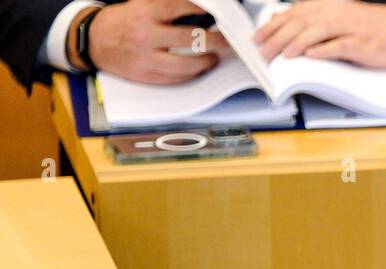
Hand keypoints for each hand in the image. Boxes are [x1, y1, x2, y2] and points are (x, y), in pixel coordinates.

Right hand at [84, 0, 228, 83]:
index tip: (218, 15)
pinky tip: (200, 68)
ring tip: (215, 57)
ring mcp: (146, 58)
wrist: (93, 41)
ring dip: (207, 61)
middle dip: (216, 40)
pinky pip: (177, 79)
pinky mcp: (146, 76)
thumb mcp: (140, 5)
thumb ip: (166, 6)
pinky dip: (192, 74)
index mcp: (144, 12)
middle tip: (228, 41)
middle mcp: (145, 35)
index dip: (203, 10)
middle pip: (191, 39)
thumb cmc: (123, 21)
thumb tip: (197, 7)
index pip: (181, 7)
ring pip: (187, 64)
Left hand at [254, 0, 385, 67]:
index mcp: (324, 7)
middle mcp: (333, 14)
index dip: (272, 27)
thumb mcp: (332, 17)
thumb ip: (305, 18)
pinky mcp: (360, 43)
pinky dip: (324, 50)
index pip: (292, 15)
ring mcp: (348, 28)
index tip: (257, 39)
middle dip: (280, 38)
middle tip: (265, 52)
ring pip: (318, 32)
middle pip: (301, 24)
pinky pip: (339, 45)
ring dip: (299, 43)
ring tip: (284, 54)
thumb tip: (278, 18)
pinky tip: (312, 55)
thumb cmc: (364, 26)